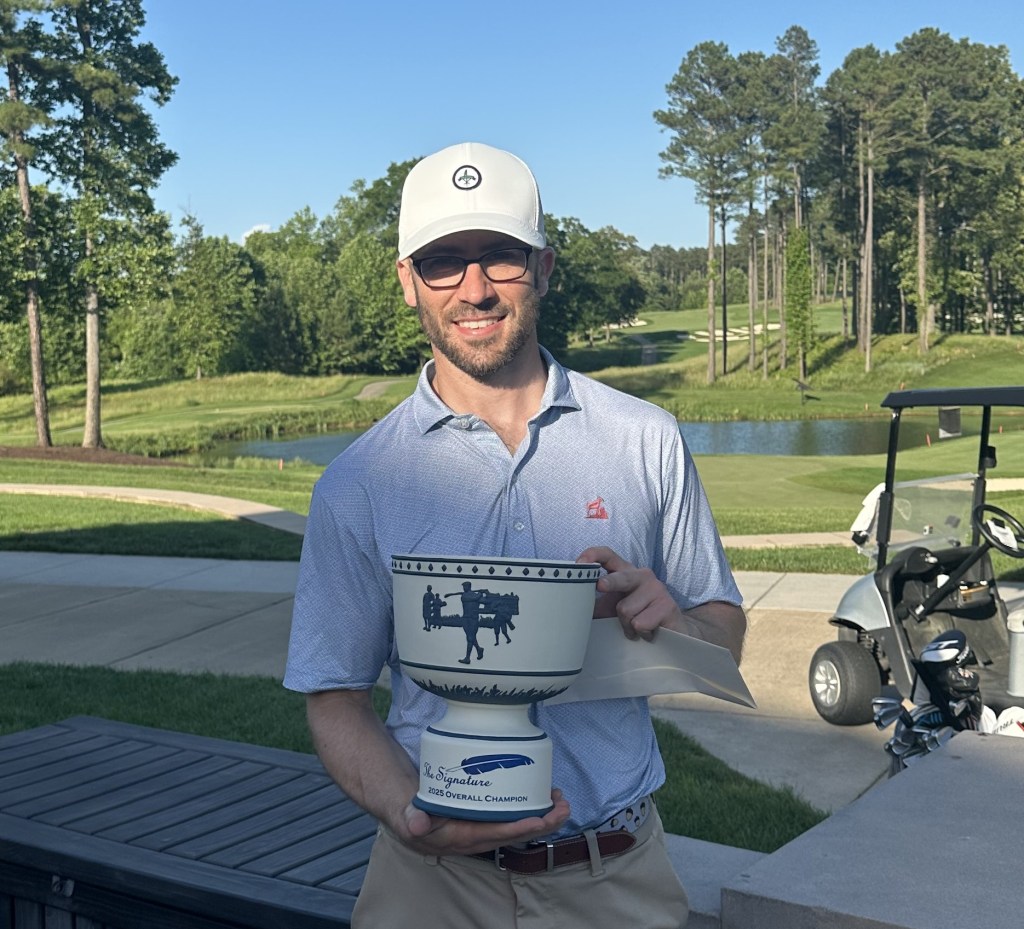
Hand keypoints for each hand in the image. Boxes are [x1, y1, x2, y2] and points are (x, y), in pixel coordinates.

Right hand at [396, 789, 570, 856]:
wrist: (406, 814)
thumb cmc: (410, 813)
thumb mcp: (408, 815)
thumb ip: (413, 819)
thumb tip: (416, 824)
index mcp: (461, 837)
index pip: (496, 833)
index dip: (520, 827)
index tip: (541, 819)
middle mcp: (477, 837)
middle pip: (515, 832)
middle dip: (542, 822)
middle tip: (563, 807)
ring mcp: (482, 829)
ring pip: (518, 826)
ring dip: (542, 816)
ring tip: (560, 800)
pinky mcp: (484, 818)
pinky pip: (511, 817)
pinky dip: (530, 808)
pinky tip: (542, 797)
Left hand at [578, 546, 685, 641]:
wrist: (673, 634)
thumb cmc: (638, 617)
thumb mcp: (614, 609)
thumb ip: (598, 604)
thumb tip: (573, 606)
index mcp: (625, 572)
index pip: (608, 555)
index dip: (593, 555)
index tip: (579, 564)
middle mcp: (642, 575)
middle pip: (621, 577)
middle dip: (610, 582)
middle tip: (600, 586)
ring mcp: (657, 588)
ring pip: (626, 610)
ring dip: (625, 625)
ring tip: (635, 628)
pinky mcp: (668, 605)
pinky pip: (640, 623)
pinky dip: (639, 633)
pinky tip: (648, 632)